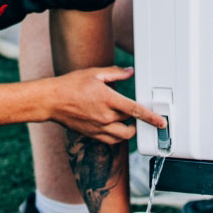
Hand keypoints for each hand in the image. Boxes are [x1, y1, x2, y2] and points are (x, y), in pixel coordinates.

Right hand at [47, 65, 166, 143]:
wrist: (51, 100)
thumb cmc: (71, 85)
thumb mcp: (95, 73)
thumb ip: (115, 73)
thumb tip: (130, 72)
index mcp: (108, 100)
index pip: (135, 111)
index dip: (151, 117)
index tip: (161, 122)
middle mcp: (104, 117)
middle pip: (130, 126)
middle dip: (139, 124)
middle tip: (141, 116)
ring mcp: (97, 128)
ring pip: (121, 137)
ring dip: (128, 131)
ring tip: (130, 123)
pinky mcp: (91, 134)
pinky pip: (110, 141)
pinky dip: (117, 137)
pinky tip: (116, 128)